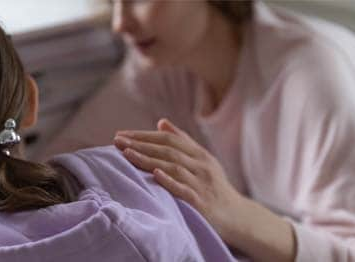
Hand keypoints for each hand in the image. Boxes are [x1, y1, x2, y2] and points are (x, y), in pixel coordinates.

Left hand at [114, 118, 244, 237]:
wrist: (238, 216)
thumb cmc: (215, 187)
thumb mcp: (203, 160)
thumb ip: (183, 141)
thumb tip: (161, 122)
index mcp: (200, 154)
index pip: (169, 139)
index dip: (144, 135)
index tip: (122, 134)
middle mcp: (201, 165)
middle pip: (167, 150)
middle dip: (140, 144)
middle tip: (116, 140)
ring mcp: (201, 183)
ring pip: (172, 167)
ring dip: (148, 159)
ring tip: (127, 154)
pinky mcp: (202, 202)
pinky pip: (184, 190)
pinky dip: (170, 182)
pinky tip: (155, 175)